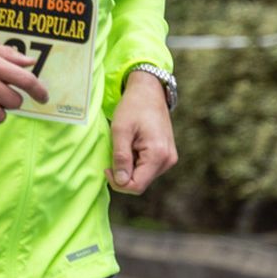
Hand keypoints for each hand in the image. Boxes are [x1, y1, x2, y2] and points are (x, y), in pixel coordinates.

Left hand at [107, 71, 177, 193]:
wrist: (149, 91)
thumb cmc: (133, 106)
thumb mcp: (120, 130)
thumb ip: (121, 157)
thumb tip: (121, 181)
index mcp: (158, 155)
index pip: (136, 186)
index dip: (118, 182)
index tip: (107, 167)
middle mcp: (168, 160)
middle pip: (140, 183)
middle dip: (123, 173)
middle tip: (114, 152)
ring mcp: (169, 159)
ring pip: (143, 177)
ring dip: (129, 167)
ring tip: (125, 146)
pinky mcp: (166, 155)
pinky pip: (147, 169)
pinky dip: (136, 162)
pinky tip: (132, 146)